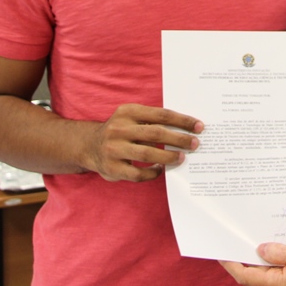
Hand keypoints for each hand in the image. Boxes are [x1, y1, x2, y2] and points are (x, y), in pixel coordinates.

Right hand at [84, 103, 202, 181]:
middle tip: (195, 143)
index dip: (181, 120)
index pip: (161, 114)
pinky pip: (138, 174)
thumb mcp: (131, 117)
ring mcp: (114, 149)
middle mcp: (119, 128)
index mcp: (128, 111)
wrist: (88, 146)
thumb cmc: (121, 131)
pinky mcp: (112, 168)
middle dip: (179, 139)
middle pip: (156, 133)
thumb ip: (152, 120)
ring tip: (181, 158)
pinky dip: (152, 173)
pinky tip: (160, 170)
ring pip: (147, 153)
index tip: (198, 126)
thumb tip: (185, 128)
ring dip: (168, 157)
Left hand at [221, 243, 285, 285]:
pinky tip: (271, 243)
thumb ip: (280, 252)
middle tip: (232, 237)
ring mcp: (282, 284)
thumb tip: (261, 249)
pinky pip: (273, 269)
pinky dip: (269, 256)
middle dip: (240, 256)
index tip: (221, 250)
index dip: (231, 262)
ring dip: (255, 255)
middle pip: (250, 272)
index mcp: (276, 283)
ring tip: (250, 236)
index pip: (245, 275)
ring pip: (261, 270)